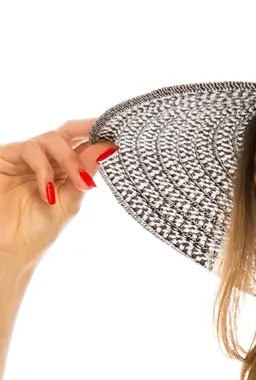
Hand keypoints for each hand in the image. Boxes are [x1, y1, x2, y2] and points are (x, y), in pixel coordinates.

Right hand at [0, 118, 116, 269]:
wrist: (9, 249)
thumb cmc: (37, 230)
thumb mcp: (70, 201)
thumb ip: (84, 174)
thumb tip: (106, 148)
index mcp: (64, 169)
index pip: (82, 144)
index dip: (100, 136)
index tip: (121, 136)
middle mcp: (45, 159)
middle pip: (68, 132)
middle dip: (89, 131)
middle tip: (107, 141)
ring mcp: (25, 158)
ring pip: (52, 138)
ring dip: (70, 159)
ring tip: (79, 184)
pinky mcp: (5, 158)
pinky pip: (30, 150)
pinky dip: (44, 169)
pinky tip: (48, 192)